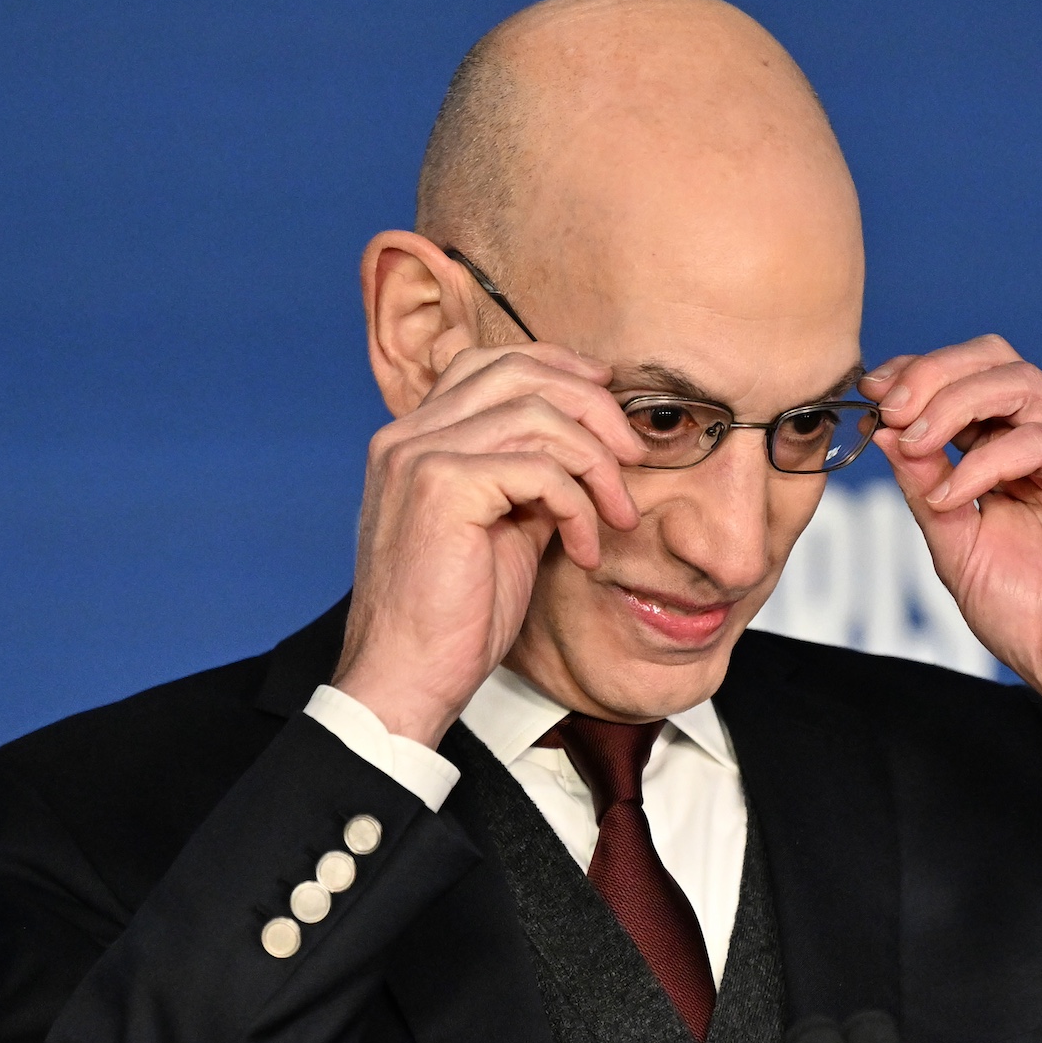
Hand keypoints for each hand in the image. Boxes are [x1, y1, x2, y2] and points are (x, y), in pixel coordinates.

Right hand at [331, 344, 645, 747]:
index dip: (558, 367)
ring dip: (597, 465)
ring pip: (537, 415)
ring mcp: (419, 455)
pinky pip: (540, 468)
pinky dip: (578, 506)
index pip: (490, 363)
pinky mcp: (442, 486)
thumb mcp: (504, 529)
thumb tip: (590, 448)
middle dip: (593, 405)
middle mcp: (407, 434)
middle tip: (634, 456)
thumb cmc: (454, 617)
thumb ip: (532, 478)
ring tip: (617, 515)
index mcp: (415, 439)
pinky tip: (583, 550)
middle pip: (518, 371)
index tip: (608, 394)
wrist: (407, 678)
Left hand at [861, 335, 1041, 783]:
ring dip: (954, 402)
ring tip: (912, 440)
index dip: (916, 373)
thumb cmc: (1033, 614)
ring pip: (1022, 383)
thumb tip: (886, 432)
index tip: (869, 392)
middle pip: (995, 360)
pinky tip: (953, 496)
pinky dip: (986, 462)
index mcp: (1012, 448)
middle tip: (888, 406)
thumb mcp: (955, 545)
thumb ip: (925, 487)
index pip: (967, 376)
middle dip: (932, 373)